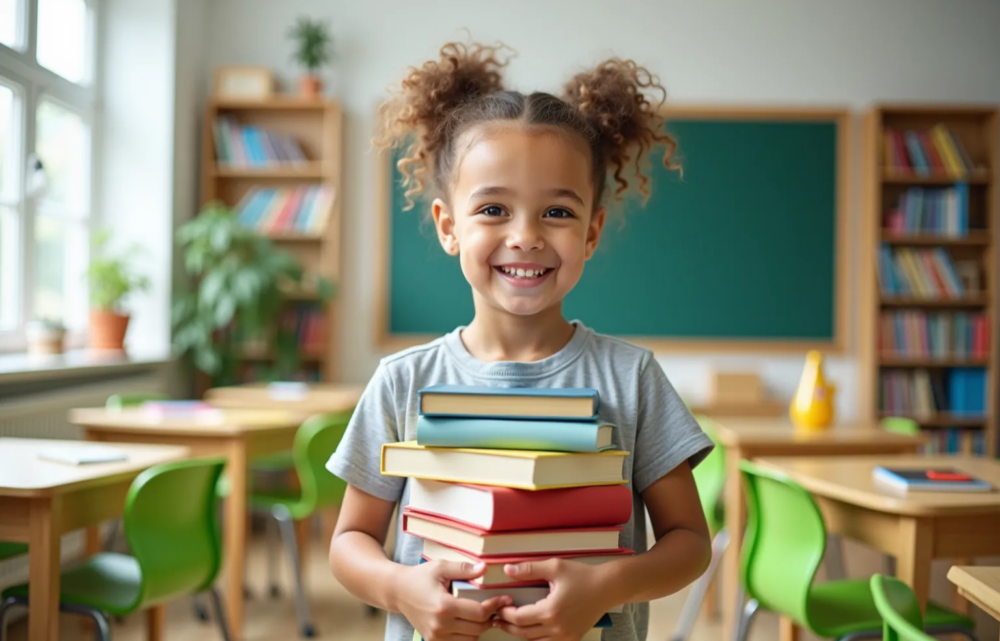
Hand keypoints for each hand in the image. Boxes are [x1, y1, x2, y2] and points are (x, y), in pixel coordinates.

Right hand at [395, 560, 511, 640]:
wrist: (398, 592)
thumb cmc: (420, 577)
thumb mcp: (441, 567)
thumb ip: (464, 568)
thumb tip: (485, 568)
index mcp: (443, 606)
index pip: (479, 612)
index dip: (496, 606)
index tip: (506, 599)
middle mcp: (439, 625)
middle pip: (478, 628)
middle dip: (491, 617)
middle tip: (499, 606)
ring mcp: (436, 636)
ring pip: (471, 639)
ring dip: (481, 627)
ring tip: (485, 613)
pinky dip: (469, 635)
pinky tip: (471, 621)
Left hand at [493, 558, 611, 639]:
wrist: (608, 587)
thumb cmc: (582, 575)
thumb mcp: (555, 567)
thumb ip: (529, 569)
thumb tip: (507, 570)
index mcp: (550, 611)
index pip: (518, 618)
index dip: (505, 613)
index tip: (499, 606)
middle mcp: (557, 628)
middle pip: (524, 633)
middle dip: (508, 626)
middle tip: (497, 619)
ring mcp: (566, 636)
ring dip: (522, 633)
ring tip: (511, 623)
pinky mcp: (572, 638)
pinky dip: (537, 638)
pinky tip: (531, 629)